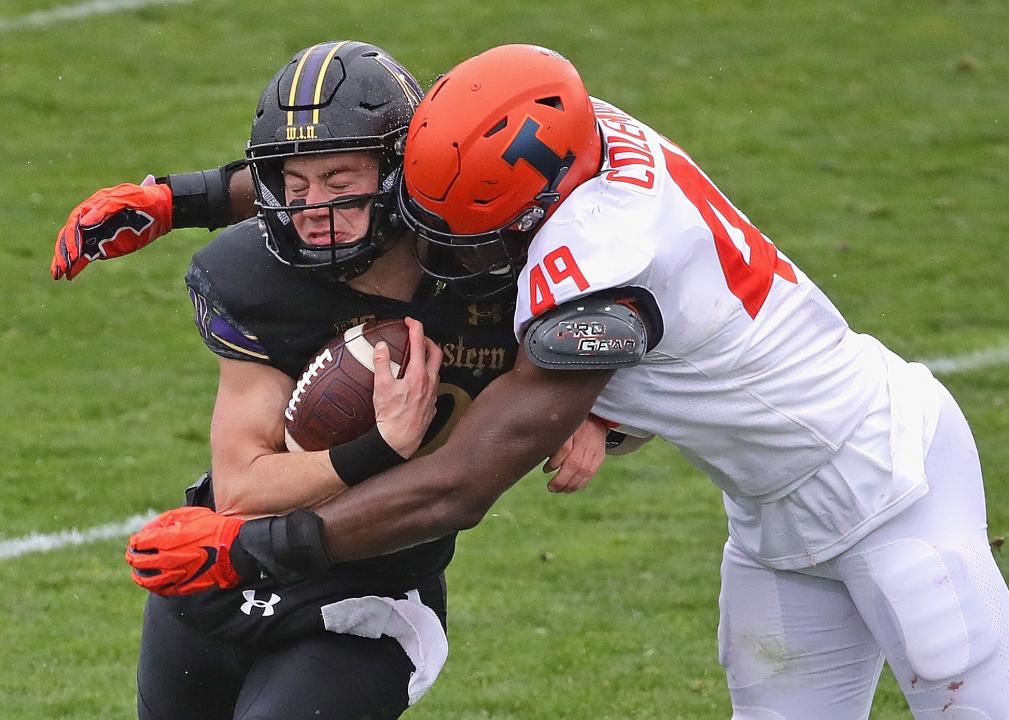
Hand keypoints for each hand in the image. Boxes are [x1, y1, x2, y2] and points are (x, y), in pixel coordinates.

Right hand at [51, 178, 172, 279]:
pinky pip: (87, 255)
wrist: (163, 209)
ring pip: (75, 247)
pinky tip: (68, 275)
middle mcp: (91, 220)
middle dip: (64, 252)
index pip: (75, 222)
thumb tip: (84, 222)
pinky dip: (77, 264)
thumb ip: (105, 208)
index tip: (75, 252)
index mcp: (93, 206)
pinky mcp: (105, 245)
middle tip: (62, 267)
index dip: (72, 238)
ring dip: (65, 260)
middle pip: (70, 236)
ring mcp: (97, 234)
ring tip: (57, 274)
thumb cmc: (145, 199)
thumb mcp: (127, 197)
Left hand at [126, 507, 244, 595]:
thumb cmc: (213, 528)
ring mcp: (173, 575)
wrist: (233, 549)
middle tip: (132, 555)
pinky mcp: (183, 586)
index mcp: (165, 540)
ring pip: (147, 580)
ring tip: (137, 573)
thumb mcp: (190, 514)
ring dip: (139, 575)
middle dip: (133, 557)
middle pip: (138, 561)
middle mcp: (165, 559)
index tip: (137, 540)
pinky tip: (154, 584)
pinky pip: (162, 590)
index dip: (136, 540)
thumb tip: (149, 528)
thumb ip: (166, 519)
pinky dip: (154, 587)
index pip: (139, 542)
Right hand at [373, 317, 443, 457]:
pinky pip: (434, 385)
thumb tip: (380, 347)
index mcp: (418, 374)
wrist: (398, 441)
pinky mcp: (432, 405)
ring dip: (428, 359)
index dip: (415, 328)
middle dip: (427, 340)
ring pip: (437, 370)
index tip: (410, 321)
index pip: (419, 343)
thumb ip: (382, 363)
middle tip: (417, 337)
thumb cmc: (390, 416)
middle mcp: (430, 382)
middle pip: (436, 353)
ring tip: (416, 358)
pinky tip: (417, 381)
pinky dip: (427, 376)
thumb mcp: (381, 386)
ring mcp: (433, 394)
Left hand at [543, 414, 609, 492]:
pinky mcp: (599, 457)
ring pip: (583, 471)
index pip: (565, 448)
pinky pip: (590, 473)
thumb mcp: (560, 425)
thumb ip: (551, 438)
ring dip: (569, 484)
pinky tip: (569, 489)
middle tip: (551, 487)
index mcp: (573, 429)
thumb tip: (536, 453)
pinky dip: (579, 484)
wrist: (596, 419)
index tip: (545, 470)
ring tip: (558, 490)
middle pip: (574, 463)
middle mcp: (585, 440)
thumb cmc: (571, 425)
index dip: (554, 462)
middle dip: (561, 479)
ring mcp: (594, 449)